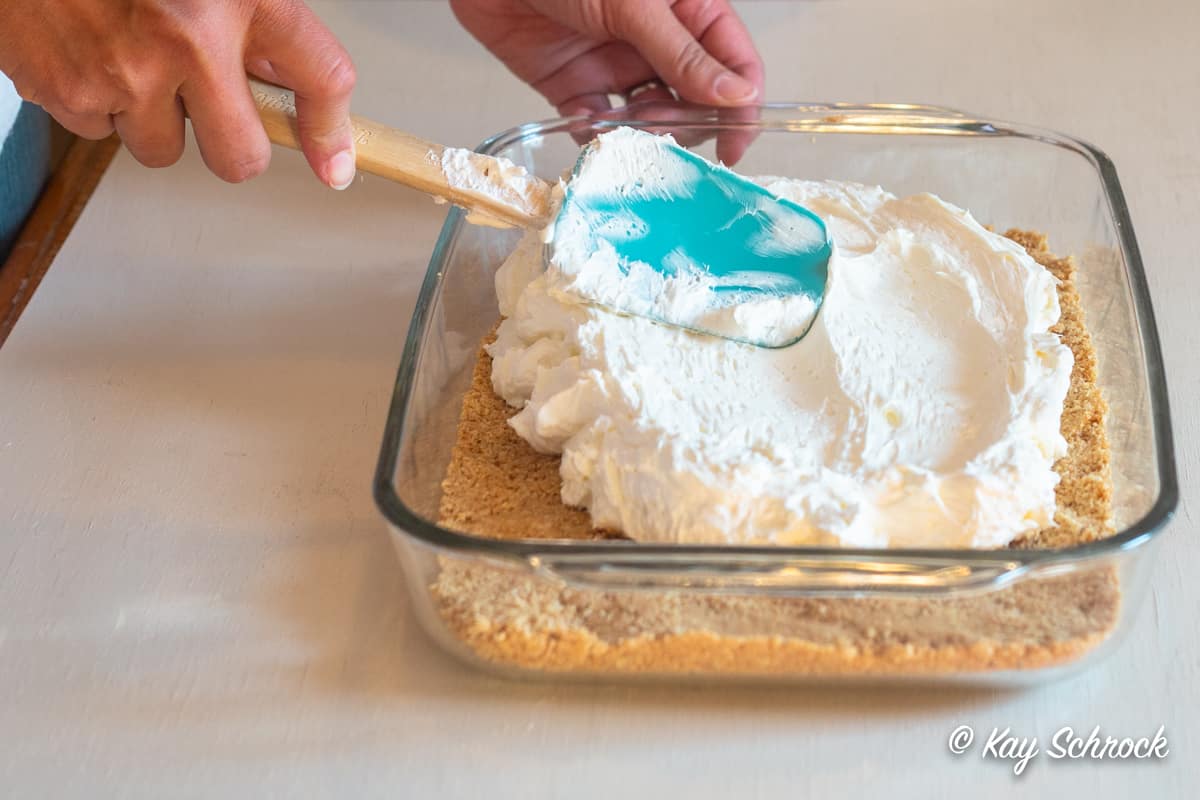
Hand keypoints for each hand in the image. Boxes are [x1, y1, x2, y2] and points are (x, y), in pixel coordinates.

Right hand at [0, 0, 357, 187]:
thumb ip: (257, 27)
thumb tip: (289, 95)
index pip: (321, 76)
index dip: (332, 131)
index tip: (336, 165)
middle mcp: (185, 38)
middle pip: (239, 159)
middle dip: (229, 142)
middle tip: (208, 102)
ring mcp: (122, 72)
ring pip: (161, 149)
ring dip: (154, 117)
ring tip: (132, 52)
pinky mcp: (65, 89)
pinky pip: (98, 131)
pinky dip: (96, 101)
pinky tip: (89, 48)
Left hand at [450, 0, 762, 112]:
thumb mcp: (636, 4)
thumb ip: (685, 54)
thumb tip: (738, 94)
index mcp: (687, 10)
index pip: (733, 64)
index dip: (740, 107)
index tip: (735, 145)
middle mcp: (656, 41)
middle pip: (694, 100)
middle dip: (686, 122)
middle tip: (665, 127)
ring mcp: (616, 64)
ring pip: (649, 119)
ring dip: (646, 133)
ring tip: (631, 128)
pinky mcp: (574, 84)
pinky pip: (598, 124)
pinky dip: (599, 135)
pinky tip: (593, 126)